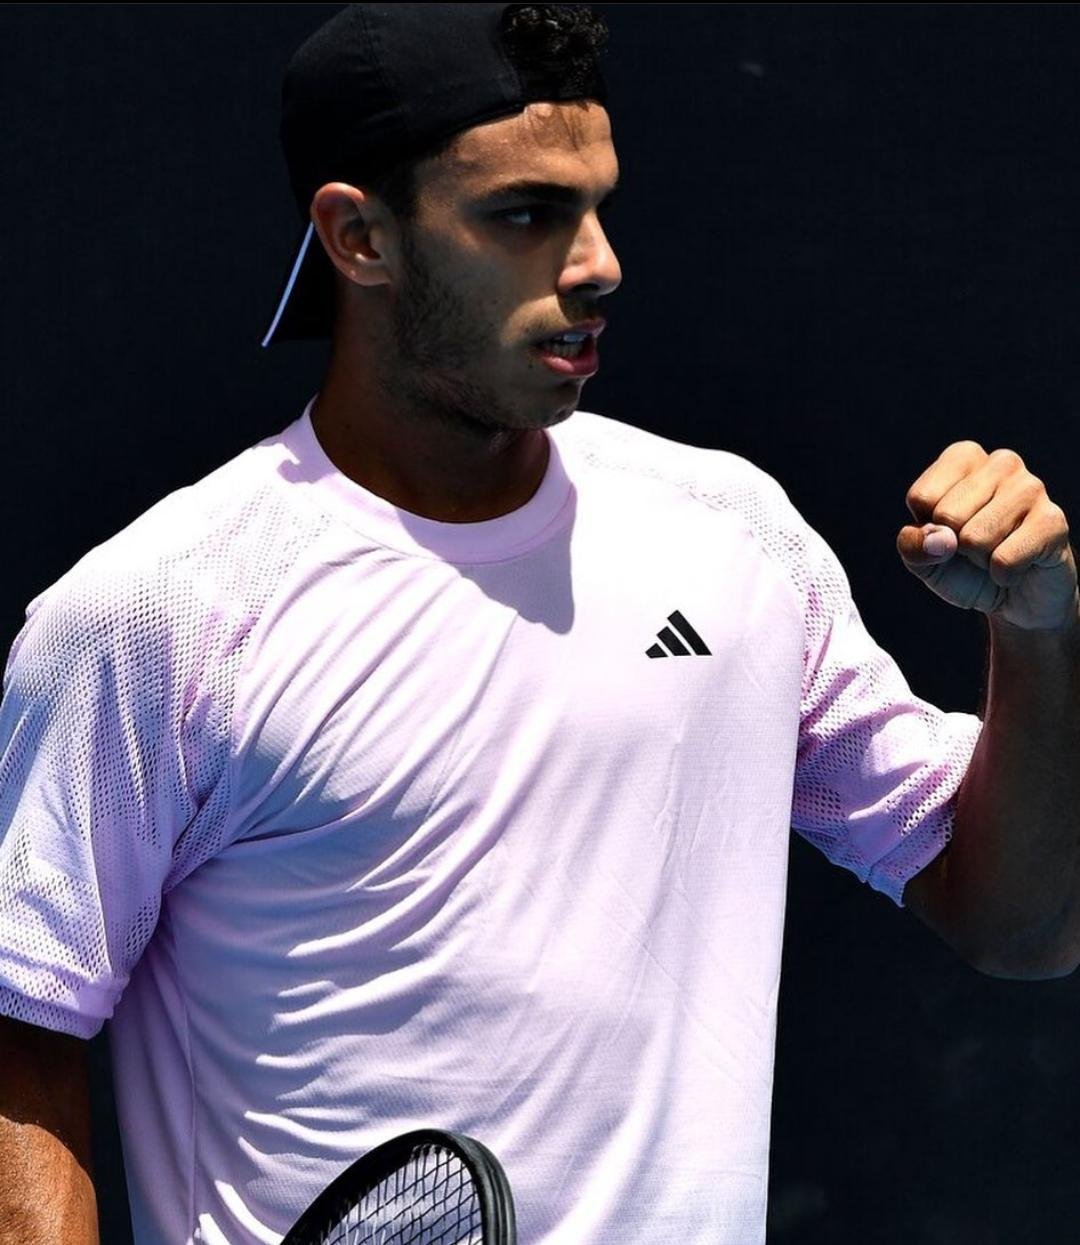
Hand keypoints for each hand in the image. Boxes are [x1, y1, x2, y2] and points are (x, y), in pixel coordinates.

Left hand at [897, 441, 1078, 630]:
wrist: (1014, 598)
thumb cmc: (964, 567)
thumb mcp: (924, 557)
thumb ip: (912, 545)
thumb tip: (938, 539)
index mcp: (963, 458)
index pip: (921, 497)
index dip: (927, 530)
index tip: (947, 532)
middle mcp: (1000, 463)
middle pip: (947, 516)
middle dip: (954, 546)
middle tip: (975, 547)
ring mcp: (1031, 488)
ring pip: (975, 538)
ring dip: (979, 560)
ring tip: (995, 554)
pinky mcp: (1053, 521)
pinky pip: (1005, 559)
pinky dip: (1002, 576)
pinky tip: (1017, 567)